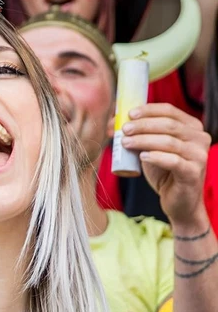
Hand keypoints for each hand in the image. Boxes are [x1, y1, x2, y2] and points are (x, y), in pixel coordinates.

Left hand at [121, 102, 209, 226]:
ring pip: (169, 142)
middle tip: (124, 129)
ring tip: (125, 143)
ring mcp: (199, 155)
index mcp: (191, 127)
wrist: (178, 200)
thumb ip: (138, 135)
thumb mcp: (150, 149)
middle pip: (169, 125)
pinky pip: (174, 161)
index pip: (170, 111)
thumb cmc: (164, 172)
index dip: (148, 110)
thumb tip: (112, 123)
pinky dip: (156, 157)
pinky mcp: (193, 172)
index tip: (128, 114)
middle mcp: (200, 138)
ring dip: (144, 140)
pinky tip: (142, 156)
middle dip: (143, 125)